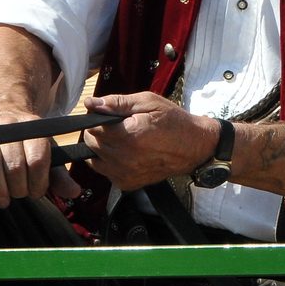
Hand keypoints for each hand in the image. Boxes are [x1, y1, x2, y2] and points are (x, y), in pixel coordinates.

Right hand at [0, 103, 81, 213]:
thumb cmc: (25, 140)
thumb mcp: (47, 151)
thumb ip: (59, 174)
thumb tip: (74, 192)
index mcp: (31, 128)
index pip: (37, 160)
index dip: (38, 182)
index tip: (37, 191)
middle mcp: (7, 128)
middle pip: (14, 165)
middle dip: (19, 188)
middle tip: (20, 194)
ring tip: (4, 201)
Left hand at [81, 93, 219, 190]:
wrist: (193, 146)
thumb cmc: (173, 121)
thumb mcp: (148, 102)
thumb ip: (117, 103)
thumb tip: (91, 103)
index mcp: (129, 135)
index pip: (92, 127)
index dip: (99, 118)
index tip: (113, 117)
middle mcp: (125, 158)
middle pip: (91, 143)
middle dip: (100, 132)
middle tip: (119, 127)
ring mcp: (125, 173)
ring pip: (94, 159)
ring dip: (102, 148)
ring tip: (122, 140)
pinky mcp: (127, 183)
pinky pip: (105, 171)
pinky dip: (110, 162)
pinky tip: (126, 154)